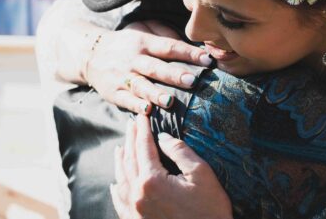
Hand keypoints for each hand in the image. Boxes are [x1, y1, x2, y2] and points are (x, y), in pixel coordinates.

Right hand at [85, 20, 213, 113]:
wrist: (91, 53)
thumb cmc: (127, 44)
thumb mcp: (142, 30)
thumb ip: (165, 34)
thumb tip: (190, 44)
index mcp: (145, 42)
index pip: (169, 47)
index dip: (189, 53)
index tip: (208, 59)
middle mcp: (134, 59)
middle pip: (156, 67)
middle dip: (174, 75)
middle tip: (194, 80)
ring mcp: (123, 77)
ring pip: (141, 86)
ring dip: (156, 94)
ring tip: (170, 102)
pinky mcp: (113, 92)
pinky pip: (126, 100)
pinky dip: (136, 106)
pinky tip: (147, 111)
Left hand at [111, 115, 232, 218]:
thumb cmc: (210, 211)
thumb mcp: (202, 174)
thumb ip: (180, 152)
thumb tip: (162, 138)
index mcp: (152, 181)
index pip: (144, 147)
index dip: (143, 129)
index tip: (142, 115)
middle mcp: (138, 195)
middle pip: (129, 160)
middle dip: (131, 140)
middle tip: (131, 124)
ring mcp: (135, 211)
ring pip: (121, 180)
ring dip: (120, 161)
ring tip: (120, 147)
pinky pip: (120, 203)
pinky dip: (116, 189)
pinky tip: (114, 183)